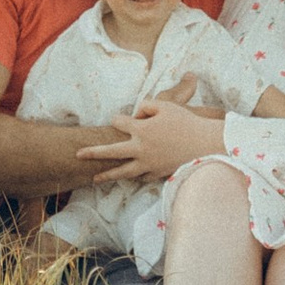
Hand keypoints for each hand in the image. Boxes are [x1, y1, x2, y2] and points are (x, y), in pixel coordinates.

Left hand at [76, 99, 219, 185]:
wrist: (206, 145)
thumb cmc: (186, 122)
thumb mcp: (166, 105)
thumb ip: (146, 106)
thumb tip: (136, 114)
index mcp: (141, 130)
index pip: (119, 122)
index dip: (119, 119)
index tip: (122, 119)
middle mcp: (141, 150)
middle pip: (111, 152)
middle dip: (93, 153)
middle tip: (78, 154)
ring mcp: (149, 165)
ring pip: (123, 172)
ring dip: (108, 175)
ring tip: (94, 178)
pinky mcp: (158, 174)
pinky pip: (142, 177)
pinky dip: (134, 178)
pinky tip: (128, 179)